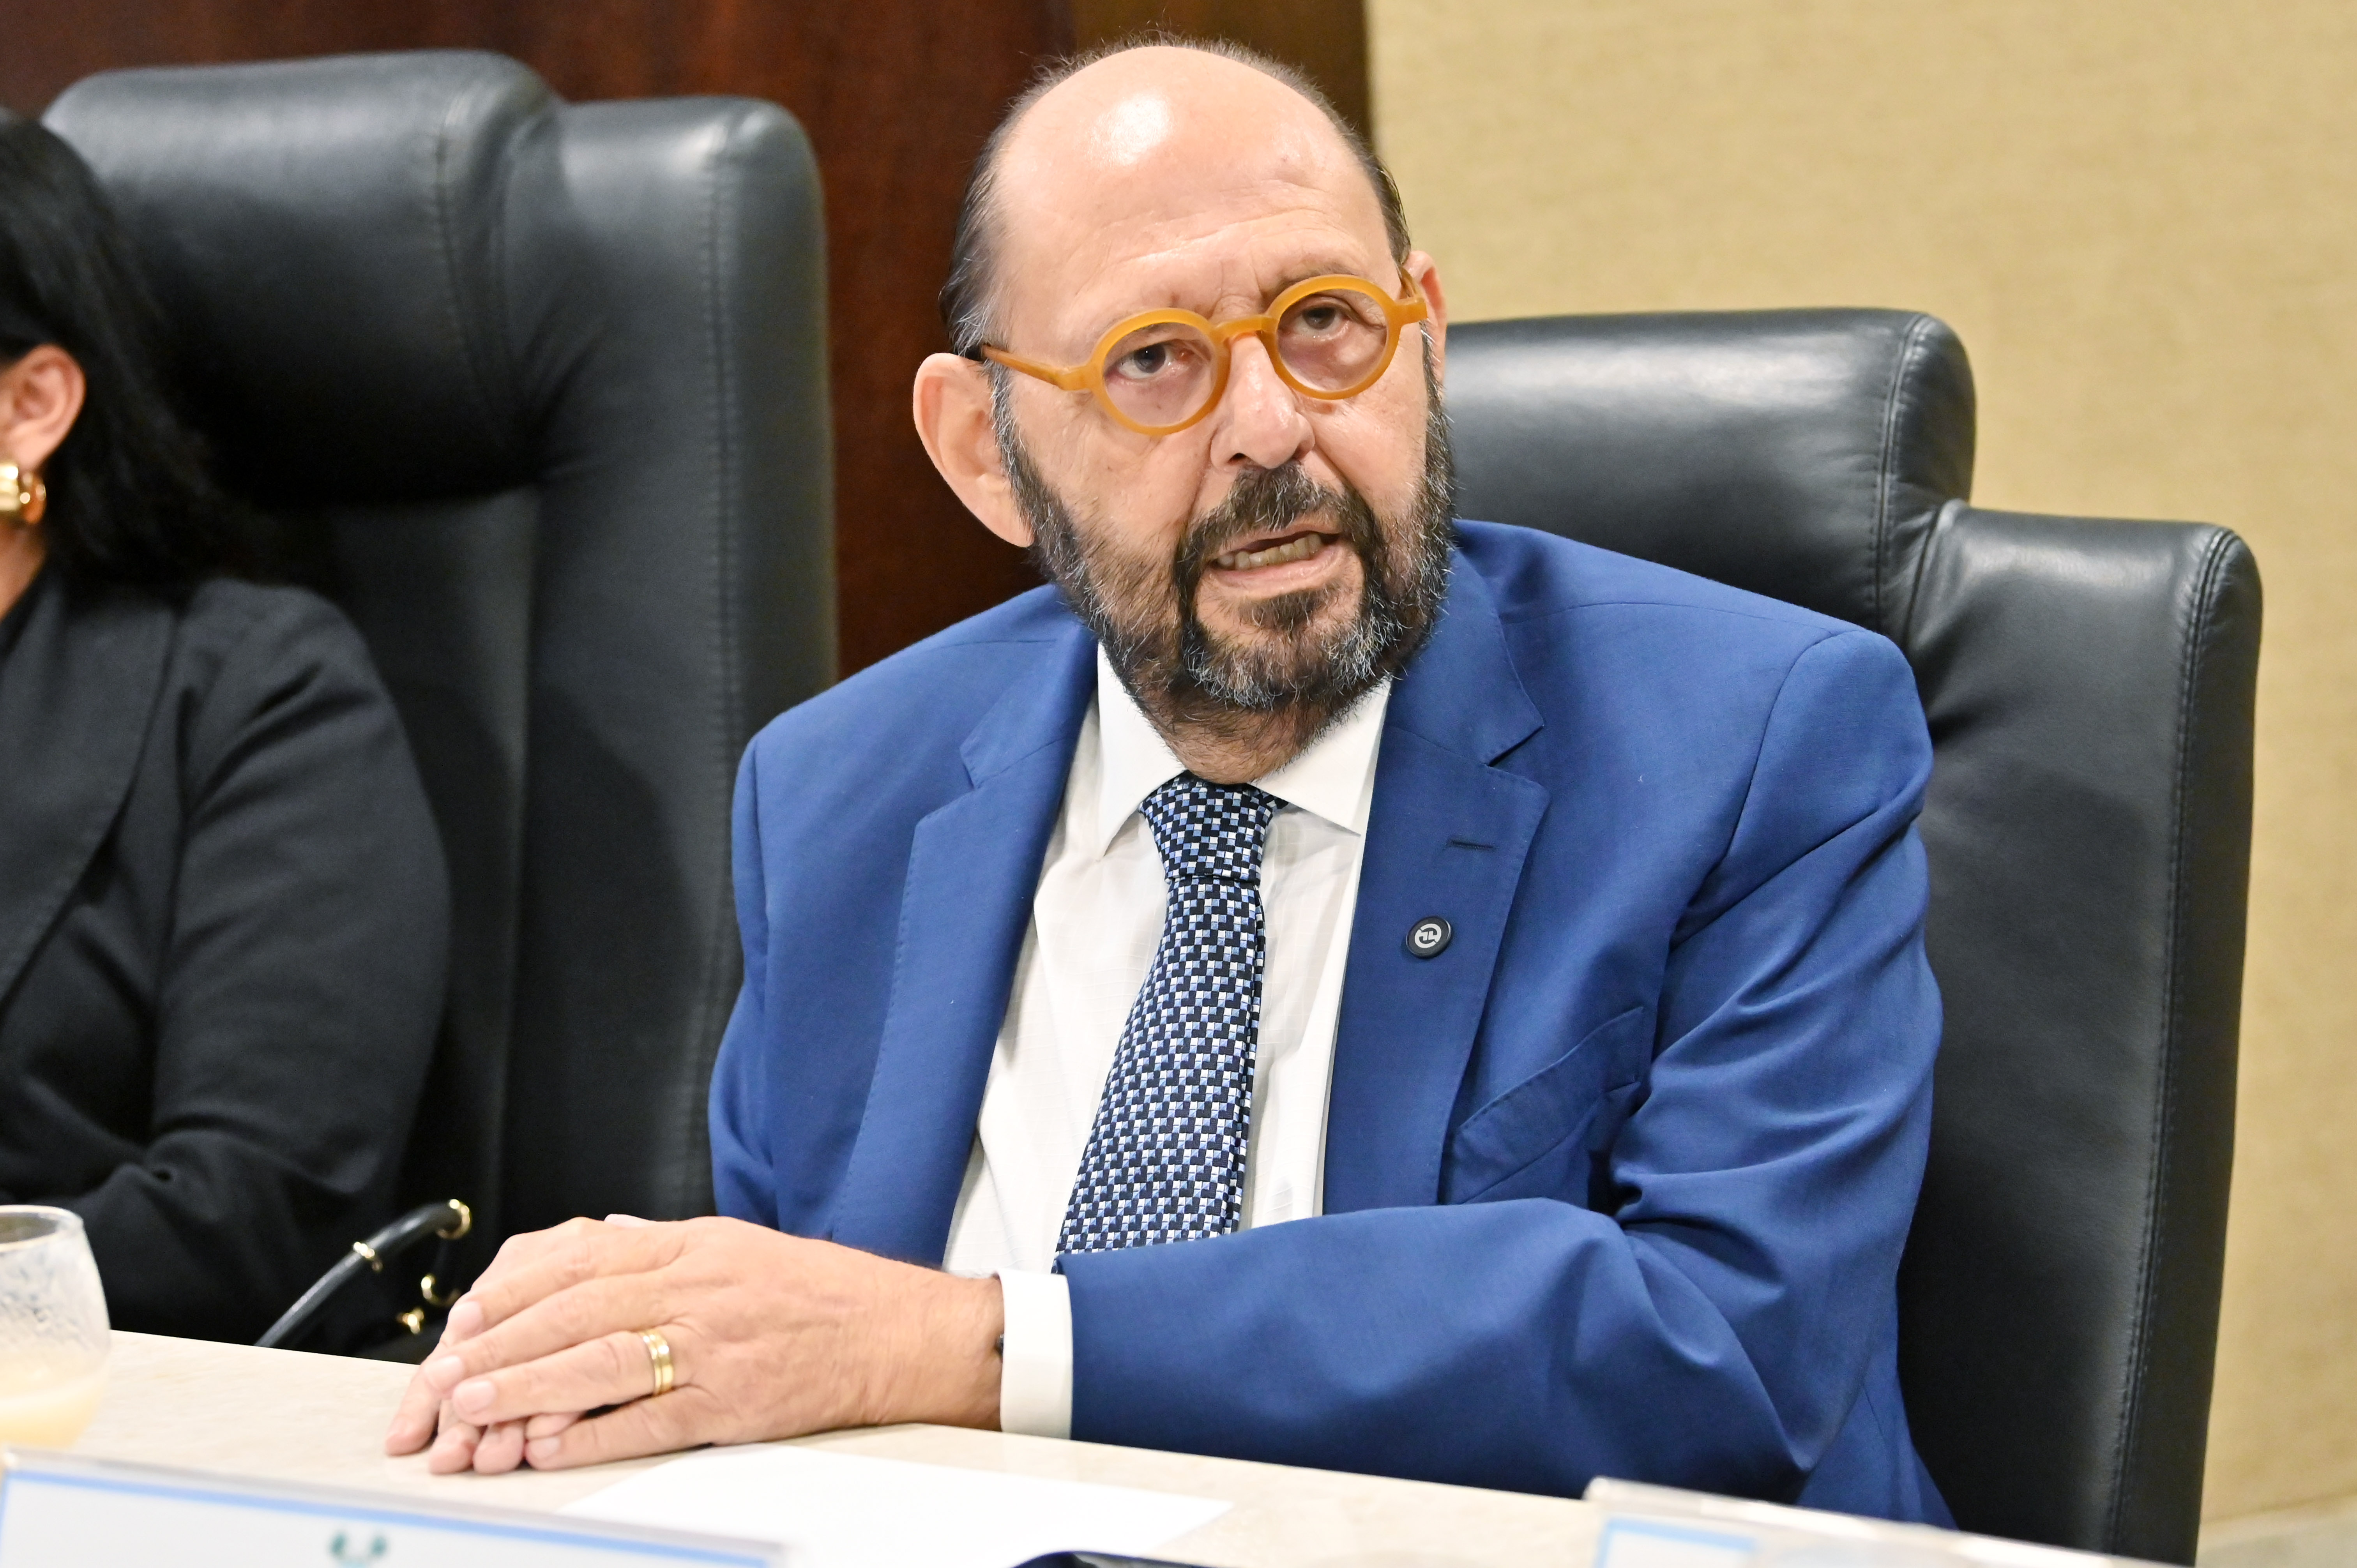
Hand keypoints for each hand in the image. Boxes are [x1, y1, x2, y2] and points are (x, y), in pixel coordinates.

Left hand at [382, 1216, 1003, 1472]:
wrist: (898, 1331)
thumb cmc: (816, 1293)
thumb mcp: (732, 1249)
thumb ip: (659, 1255)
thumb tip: (582, 1261)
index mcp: (690, 1246)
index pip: (576, 1262)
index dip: (509, 1294)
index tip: (459, 1324)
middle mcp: (696, 1286)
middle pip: (573, 1312)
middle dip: (496, 1348)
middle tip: (440, 1379)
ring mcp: (715, 1343)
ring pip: (598, 1363)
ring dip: (524, 1391)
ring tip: (471, 1415)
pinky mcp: (734, 1400)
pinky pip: (650, 1419)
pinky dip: (593, 1434)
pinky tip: (549, 1448)